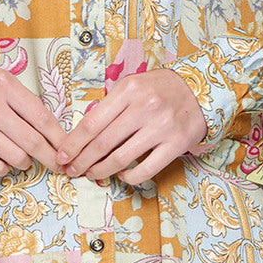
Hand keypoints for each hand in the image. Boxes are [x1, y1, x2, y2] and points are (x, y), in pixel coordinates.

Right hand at [0, 61, 66, 177]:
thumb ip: (19, 98)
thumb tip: (48, 126)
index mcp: (4, 85)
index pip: (42, 117)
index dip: (59, 137)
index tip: (67, 148)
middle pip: (33, 141)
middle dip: (50, 157)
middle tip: (57, 166)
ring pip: (17, 157)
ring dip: (25, 162)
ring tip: (22, 157)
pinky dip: (4, 168)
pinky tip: (2, 160)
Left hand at [56, 68, 208, 185]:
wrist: (199, 90)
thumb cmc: (159, 89)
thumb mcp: (133, 86)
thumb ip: (111, 106)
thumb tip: (82, 135)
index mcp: (128, 90)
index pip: (92, 122)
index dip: (74, 143)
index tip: (63, 155)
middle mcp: (144, 107)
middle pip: (103, 143)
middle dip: (82, 161)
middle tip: (72, 171)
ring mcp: (161, 127)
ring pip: (121, 158)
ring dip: (101, 171)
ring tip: (92, 174)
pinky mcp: (176, 145)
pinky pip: (146, 169)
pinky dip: (129, 176)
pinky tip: (122, 174)